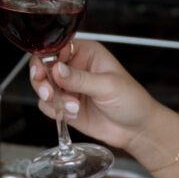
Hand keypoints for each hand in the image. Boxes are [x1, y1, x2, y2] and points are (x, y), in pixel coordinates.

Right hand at [29, 40, 157, 152]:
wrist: (136, 130)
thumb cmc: (132, 100)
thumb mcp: (108, 86)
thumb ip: (80, 78)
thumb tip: (57, 69)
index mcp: (86, 53)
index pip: (56, 48)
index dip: (45, 58)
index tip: (42, 71)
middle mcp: (74, 67)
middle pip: (43, 66)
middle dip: (42, 81)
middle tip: (49, 93)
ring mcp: (68, 87)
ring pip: (42, 86)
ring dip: (53, 99)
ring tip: (72, 107)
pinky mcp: (65, 105)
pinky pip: (47, 106)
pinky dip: (56, 111)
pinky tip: (73, 113)